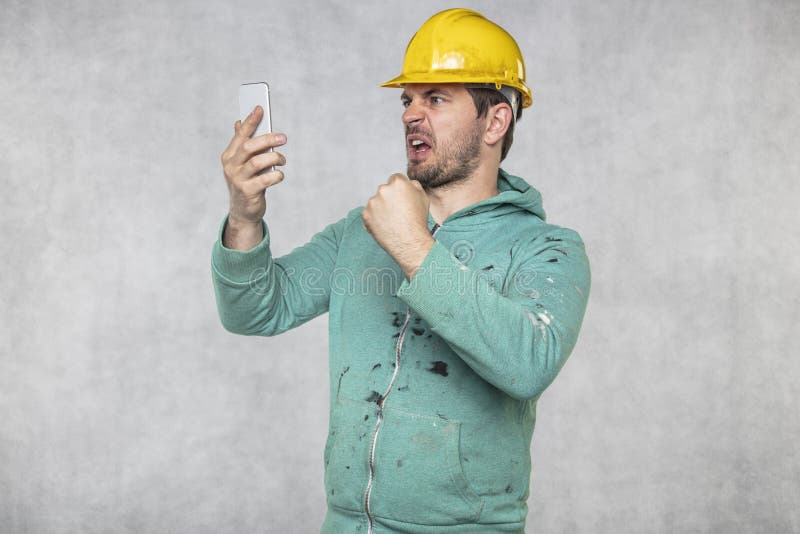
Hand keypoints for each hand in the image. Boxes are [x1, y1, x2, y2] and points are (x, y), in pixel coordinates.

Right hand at [220, 105, 286, 224]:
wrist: (243, 211)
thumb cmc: (246, 182)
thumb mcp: (242, 163)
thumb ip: (242, 144)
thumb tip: (238, 121)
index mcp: (229, 155)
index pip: (240, 134)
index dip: (250, 120)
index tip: (261, 107)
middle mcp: (231, 166)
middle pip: (250, 146)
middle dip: (268, 139)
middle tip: (283, 138)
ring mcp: (238, 179)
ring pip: (258, 162)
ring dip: (275, 158)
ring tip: (282, 160)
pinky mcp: (248, 192)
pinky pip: (266, 179)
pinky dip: (277, 175)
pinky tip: (279, 175)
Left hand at [362, 174, 434, 278]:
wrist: (409, 242)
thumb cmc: (418, 221)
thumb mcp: (423, 197)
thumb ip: (413, 185)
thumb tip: (407, 182)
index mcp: (398, 183)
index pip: (395, 179)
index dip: (399, 190)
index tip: (401, 199)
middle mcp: (383, 189)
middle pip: (384, 190)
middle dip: (389, 198)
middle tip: (397, 212)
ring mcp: (372, 202)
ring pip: (376, 202)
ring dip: (381, 208)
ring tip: (392, 221)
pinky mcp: (365, 214)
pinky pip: (369, 214)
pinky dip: (374, 219)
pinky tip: (385, 226)